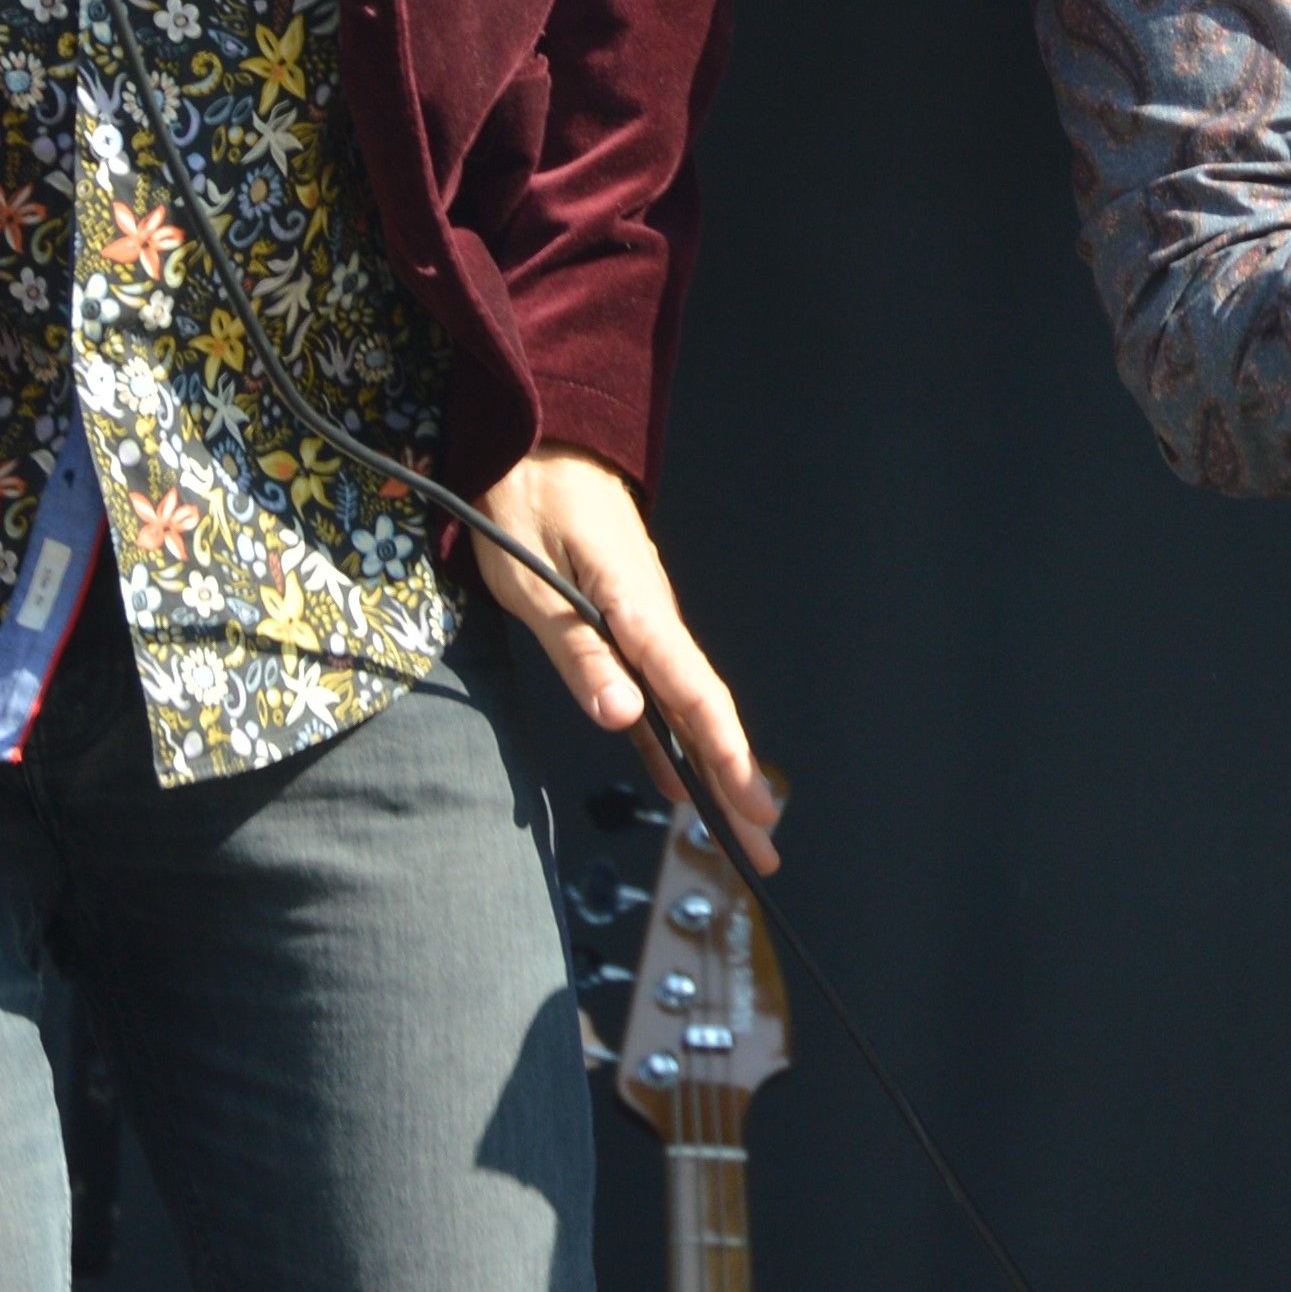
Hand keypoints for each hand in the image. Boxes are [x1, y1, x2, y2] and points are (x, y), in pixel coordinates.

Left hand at [475, 447, 782, 872]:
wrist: (539, 437)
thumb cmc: (522, 502)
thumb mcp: (530, 579)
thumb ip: (579, 652)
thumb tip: (625, 719)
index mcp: (635, 607)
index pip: (693, 693)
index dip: (726, 755)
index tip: (753, 807)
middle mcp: (654, 617)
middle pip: (705, 711)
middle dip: (737, 784)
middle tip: (768, 853)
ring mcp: (646, 620)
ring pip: (688, 704)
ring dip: (714, 769)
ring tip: (738, 833)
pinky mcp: (628, 621)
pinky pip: (660, 689)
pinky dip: (672, 739)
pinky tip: (678, 784)